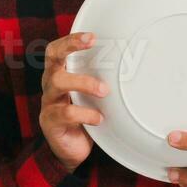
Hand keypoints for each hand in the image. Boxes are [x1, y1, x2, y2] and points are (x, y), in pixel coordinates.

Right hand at [40, 32, 107, 172]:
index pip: (57, 50)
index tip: (91, 36)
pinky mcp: (50, 122)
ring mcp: (49, 103)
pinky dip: (86, 114)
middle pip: (52, 58)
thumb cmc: (85, 116)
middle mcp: (51, 85)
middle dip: (70, 47)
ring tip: (104, 90)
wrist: (72, 150)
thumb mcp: (92, 95)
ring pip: (58, 83)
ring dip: (84, 82)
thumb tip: (137, 64)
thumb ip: (102, 80)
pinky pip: (66, 113)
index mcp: (59, 74)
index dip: (70, 40)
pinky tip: (100, 118)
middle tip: (91, 42)